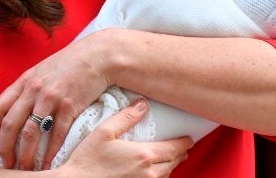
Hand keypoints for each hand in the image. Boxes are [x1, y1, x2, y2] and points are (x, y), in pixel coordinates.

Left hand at [0, 33, 113, 168]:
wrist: (98, 56)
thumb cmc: (70, 63)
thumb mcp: (42, 70)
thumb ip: (27, 88)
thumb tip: (15, 109)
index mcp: (24, 81)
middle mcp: (34, 89)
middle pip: (10, 125)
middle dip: (5, 149)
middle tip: (8, 163)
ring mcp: (51, 98)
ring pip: (30, 133)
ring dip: (26, 155)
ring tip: (26, 168)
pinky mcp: (70, 105)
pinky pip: (56, 134)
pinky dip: (50, 152)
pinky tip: (48, 163)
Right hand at [61, 99, 192, 176]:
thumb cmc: (87, 160)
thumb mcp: (104, 131)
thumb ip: (126, 117)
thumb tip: (142, 104)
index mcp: (144, 155)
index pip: (175, 148)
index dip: (184, 143)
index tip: (188, 138)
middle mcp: (149, 173)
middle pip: (173, 163)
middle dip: (179, 154)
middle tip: (181, 148)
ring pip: (165, 176)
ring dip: (169, 167)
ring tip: (168, 159)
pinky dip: (158, 177)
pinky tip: (151, 173)